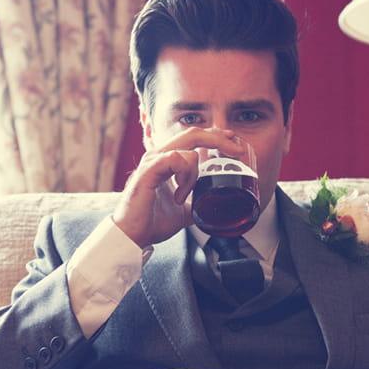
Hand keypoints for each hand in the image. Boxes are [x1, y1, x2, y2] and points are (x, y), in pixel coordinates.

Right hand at [112, 127, 243, 247]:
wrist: (132, 235)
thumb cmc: (151, 221)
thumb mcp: (182, 211)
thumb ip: (195, 202)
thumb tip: (212, 208)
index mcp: (166, 160)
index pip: (192, 137)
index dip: (214, 135)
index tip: (232, 140)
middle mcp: (159, 155)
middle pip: (193, 133)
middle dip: (218, 139)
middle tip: (236, 151)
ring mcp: (153, 161)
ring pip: (188, 149)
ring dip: (195, 174)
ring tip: (185, 196)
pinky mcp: (149, 171)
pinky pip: (175, 159)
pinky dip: (184, 176)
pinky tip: (178, 195)